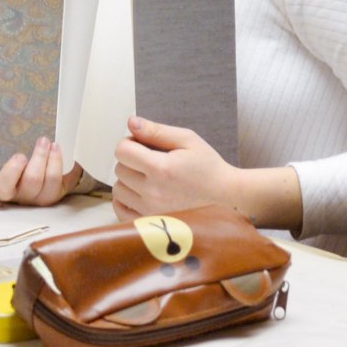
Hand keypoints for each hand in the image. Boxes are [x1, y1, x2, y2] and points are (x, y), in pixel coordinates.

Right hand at [0, 136, 78, 206]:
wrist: (51, 170)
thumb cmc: (21, 151)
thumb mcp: (6, 144)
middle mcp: (6, 191)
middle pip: (2, 189)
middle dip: (12, 172)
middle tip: (20, 156)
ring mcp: (27, 196)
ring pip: (32, 182)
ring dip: (39, 158)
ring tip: (43, 141)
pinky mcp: (47, 197)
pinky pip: (52, 181)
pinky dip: (54, 162)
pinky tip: (55, 147)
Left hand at [110, 117, 242, 219]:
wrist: (227, 199)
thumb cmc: (208, 168)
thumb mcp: (188, 140)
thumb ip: (157, 131)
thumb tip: (131, 122)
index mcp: (161, 168)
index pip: (122, 151)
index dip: (130, 143)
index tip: (143, 145)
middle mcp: (152, 192)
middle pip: (119, 169)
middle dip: (131, 160)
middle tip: (150, 161)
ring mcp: (150, 211)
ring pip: (118, 189)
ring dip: (128, 180)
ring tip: (148, 178)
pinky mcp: (151, 224)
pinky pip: (121, 210)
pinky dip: (125, 200)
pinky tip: (140, 193)